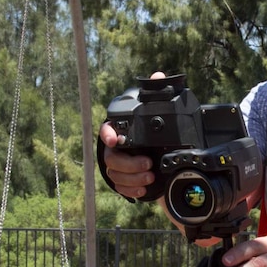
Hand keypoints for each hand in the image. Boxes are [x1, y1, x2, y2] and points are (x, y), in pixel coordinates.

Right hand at [98, 71, 166, 199]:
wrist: (160, 154)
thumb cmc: (154, 131)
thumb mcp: (156, 113)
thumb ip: (155, 95)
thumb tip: (158, 76)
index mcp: (121, 131)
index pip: (107, 130)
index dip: (108, 134)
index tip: (114, 139)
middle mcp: (115, 148)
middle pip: (112, 157)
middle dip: (128, 163)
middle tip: (148, 163)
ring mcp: (118, 165)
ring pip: (115, 174)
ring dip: (132, 178)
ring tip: (150, 177)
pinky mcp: (123, 180)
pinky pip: (120, 187)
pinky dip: (130, 190)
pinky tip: (143, 190)